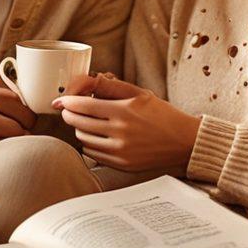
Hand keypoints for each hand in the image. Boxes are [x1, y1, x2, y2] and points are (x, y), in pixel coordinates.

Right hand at [0, 72, 36, 185]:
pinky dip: (0, 159)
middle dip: (25, 132)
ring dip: (13, 147)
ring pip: (16, 137)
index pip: (20, 100)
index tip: (22, 125)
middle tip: (13, 141)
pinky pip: (2, 152)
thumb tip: (28, 93)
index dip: (26, 115)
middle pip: (23, 118)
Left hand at [54, 73, 200, 171]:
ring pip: (83, 140)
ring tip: (84, 122)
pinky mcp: (121, 165)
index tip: (62, 100)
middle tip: (69, 110)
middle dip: (69, 114)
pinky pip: (92, 154)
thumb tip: (88, 81)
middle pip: (79, 123)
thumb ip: (112, 87)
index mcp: (124, 111)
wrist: (184, 143)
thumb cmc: (162, 115)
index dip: (68, 102)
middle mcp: (120, 133)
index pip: (84, 105)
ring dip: (78, 129)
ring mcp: (119, 152)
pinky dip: (89, 144)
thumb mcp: (140, 93)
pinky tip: (95, 137)